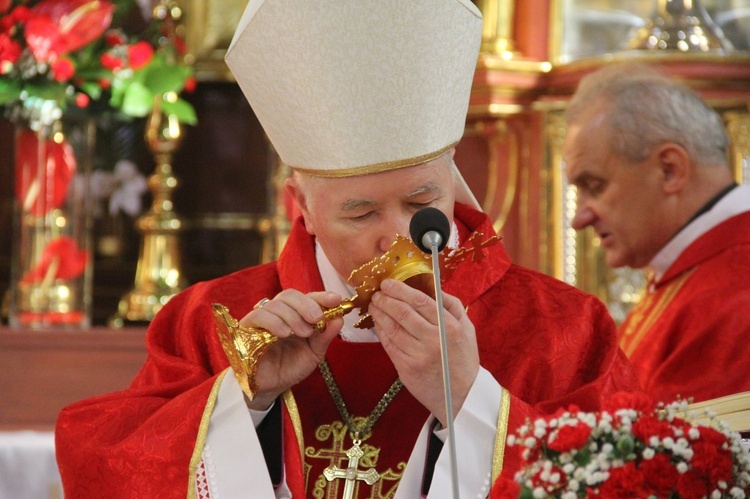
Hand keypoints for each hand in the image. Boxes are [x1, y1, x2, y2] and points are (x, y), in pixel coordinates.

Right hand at [239, 289, 342, 409]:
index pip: (308, 297)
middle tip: (317, 318)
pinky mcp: (247, 329)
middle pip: (290, 295)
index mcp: (297, 315)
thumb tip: (339, 318)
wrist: (271, 387)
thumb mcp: (313, 353)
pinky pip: (259, 316)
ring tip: (303, 333)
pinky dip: (274, 322)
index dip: (322, 296)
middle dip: (306, 304)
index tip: (336, 300)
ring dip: (293, 316)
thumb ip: (324, 336)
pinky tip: (285, 333)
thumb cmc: (291, 367)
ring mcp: (262, 319)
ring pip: (275, 304)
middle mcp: (279, 313)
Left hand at [368, 279, 478, 425]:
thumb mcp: (468, 329)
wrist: (462, 396)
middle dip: (385, 299)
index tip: (388, 283)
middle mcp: (433, 340)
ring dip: (379, 314)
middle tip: (377, 293)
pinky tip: (378, 323)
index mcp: (450, 328)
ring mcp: (418, 356)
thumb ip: (452, 306)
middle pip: (403, 313)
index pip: (420, 301)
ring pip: (392, 328)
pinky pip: (389, 345)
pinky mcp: (406, 369)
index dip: (400, 290)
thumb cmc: (464, 359)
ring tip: (374, 305)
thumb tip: (433, 286)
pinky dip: (381, 331)